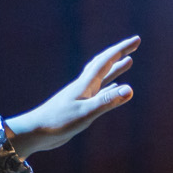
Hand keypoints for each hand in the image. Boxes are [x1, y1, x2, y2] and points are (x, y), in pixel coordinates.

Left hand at [5, 36, 139, 156]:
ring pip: (103, 77)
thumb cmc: (57, 123)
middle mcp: (84, 86)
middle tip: (135, 44)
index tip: (137, 40)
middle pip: (105, 64)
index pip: (107, 61)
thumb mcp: (85, 113)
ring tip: (129, 61)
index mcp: (85, 84)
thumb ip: (107, 102)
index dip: (122, 49)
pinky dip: (110, 88)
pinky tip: (115, 89)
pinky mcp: (80, 106)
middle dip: (120, 53)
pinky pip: (99, 93)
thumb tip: (129, 90)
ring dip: (116, 68)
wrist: (35, 132)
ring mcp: (82, 95)